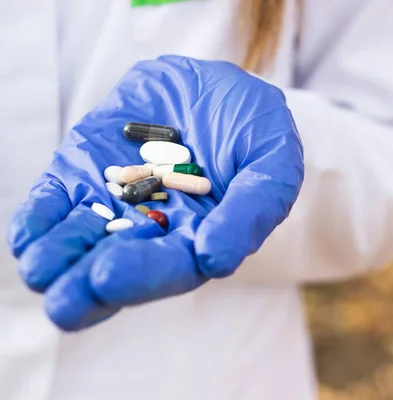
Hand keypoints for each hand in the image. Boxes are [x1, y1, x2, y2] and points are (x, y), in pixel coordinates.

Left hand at [6, 56, 303, 330]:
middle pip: (117, 266)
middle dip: (87, 286)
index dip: (141, 274)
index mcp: (200, 239)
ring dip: (58, 256)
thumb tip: (215, 260)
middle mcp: (154, 229)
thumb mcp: (273, 163)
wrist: (221, 85)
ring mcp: (116, 200)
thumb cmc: (258, 131)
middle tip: (64, 300)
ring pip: (81, 239)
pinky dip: (41, 217)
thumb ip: (251, 211)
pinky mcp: (88, 169)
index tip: (110, 278)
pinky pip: (58, 199)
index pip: (169, 268)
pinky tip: (28, 235)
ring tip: (40, 268)